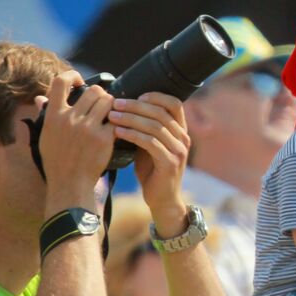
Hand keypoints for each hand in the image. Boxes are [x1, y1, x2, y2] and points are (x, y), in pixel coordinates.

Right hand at [38, 71, 116, 194]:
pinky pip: (116, 120)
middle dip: (100, 95)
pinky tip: (113, 129)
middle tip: (101, 104)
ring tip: (108, 115)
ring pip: (108, 101)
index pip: (60, 82)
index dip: (72, 75)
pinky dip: (117, 122)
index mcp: (53, 116)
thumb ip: (45, 115)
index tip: (79, 81)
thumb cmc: (56, 162)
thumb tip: (40, 98)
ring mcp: (88, 128)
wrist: (69, 185)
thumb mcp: (44, 137)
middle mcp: (70, 119)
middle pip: (94, 90)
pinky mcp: (104, 138)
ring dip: (111, 106)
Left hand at [109, 93, 190, 232]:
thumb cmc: (153, 172)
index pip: (174, 104)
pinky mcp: (170, 163)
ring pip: (155, 126)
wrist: (162, 200)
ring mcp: (178, 151)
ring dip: (130, 118)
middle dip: (135, 105)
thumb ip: (145, 130)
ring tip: (112, 116)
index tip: (136, 95)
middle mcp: (183, 138)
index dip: (156, 96)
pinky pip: (150, 142)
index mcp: (180, 131)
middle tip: (116, 103)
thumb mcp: (150, 146)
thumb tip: (125, 110)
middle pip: (161, 112)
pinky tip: (118, 132)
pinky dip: (132, 134)